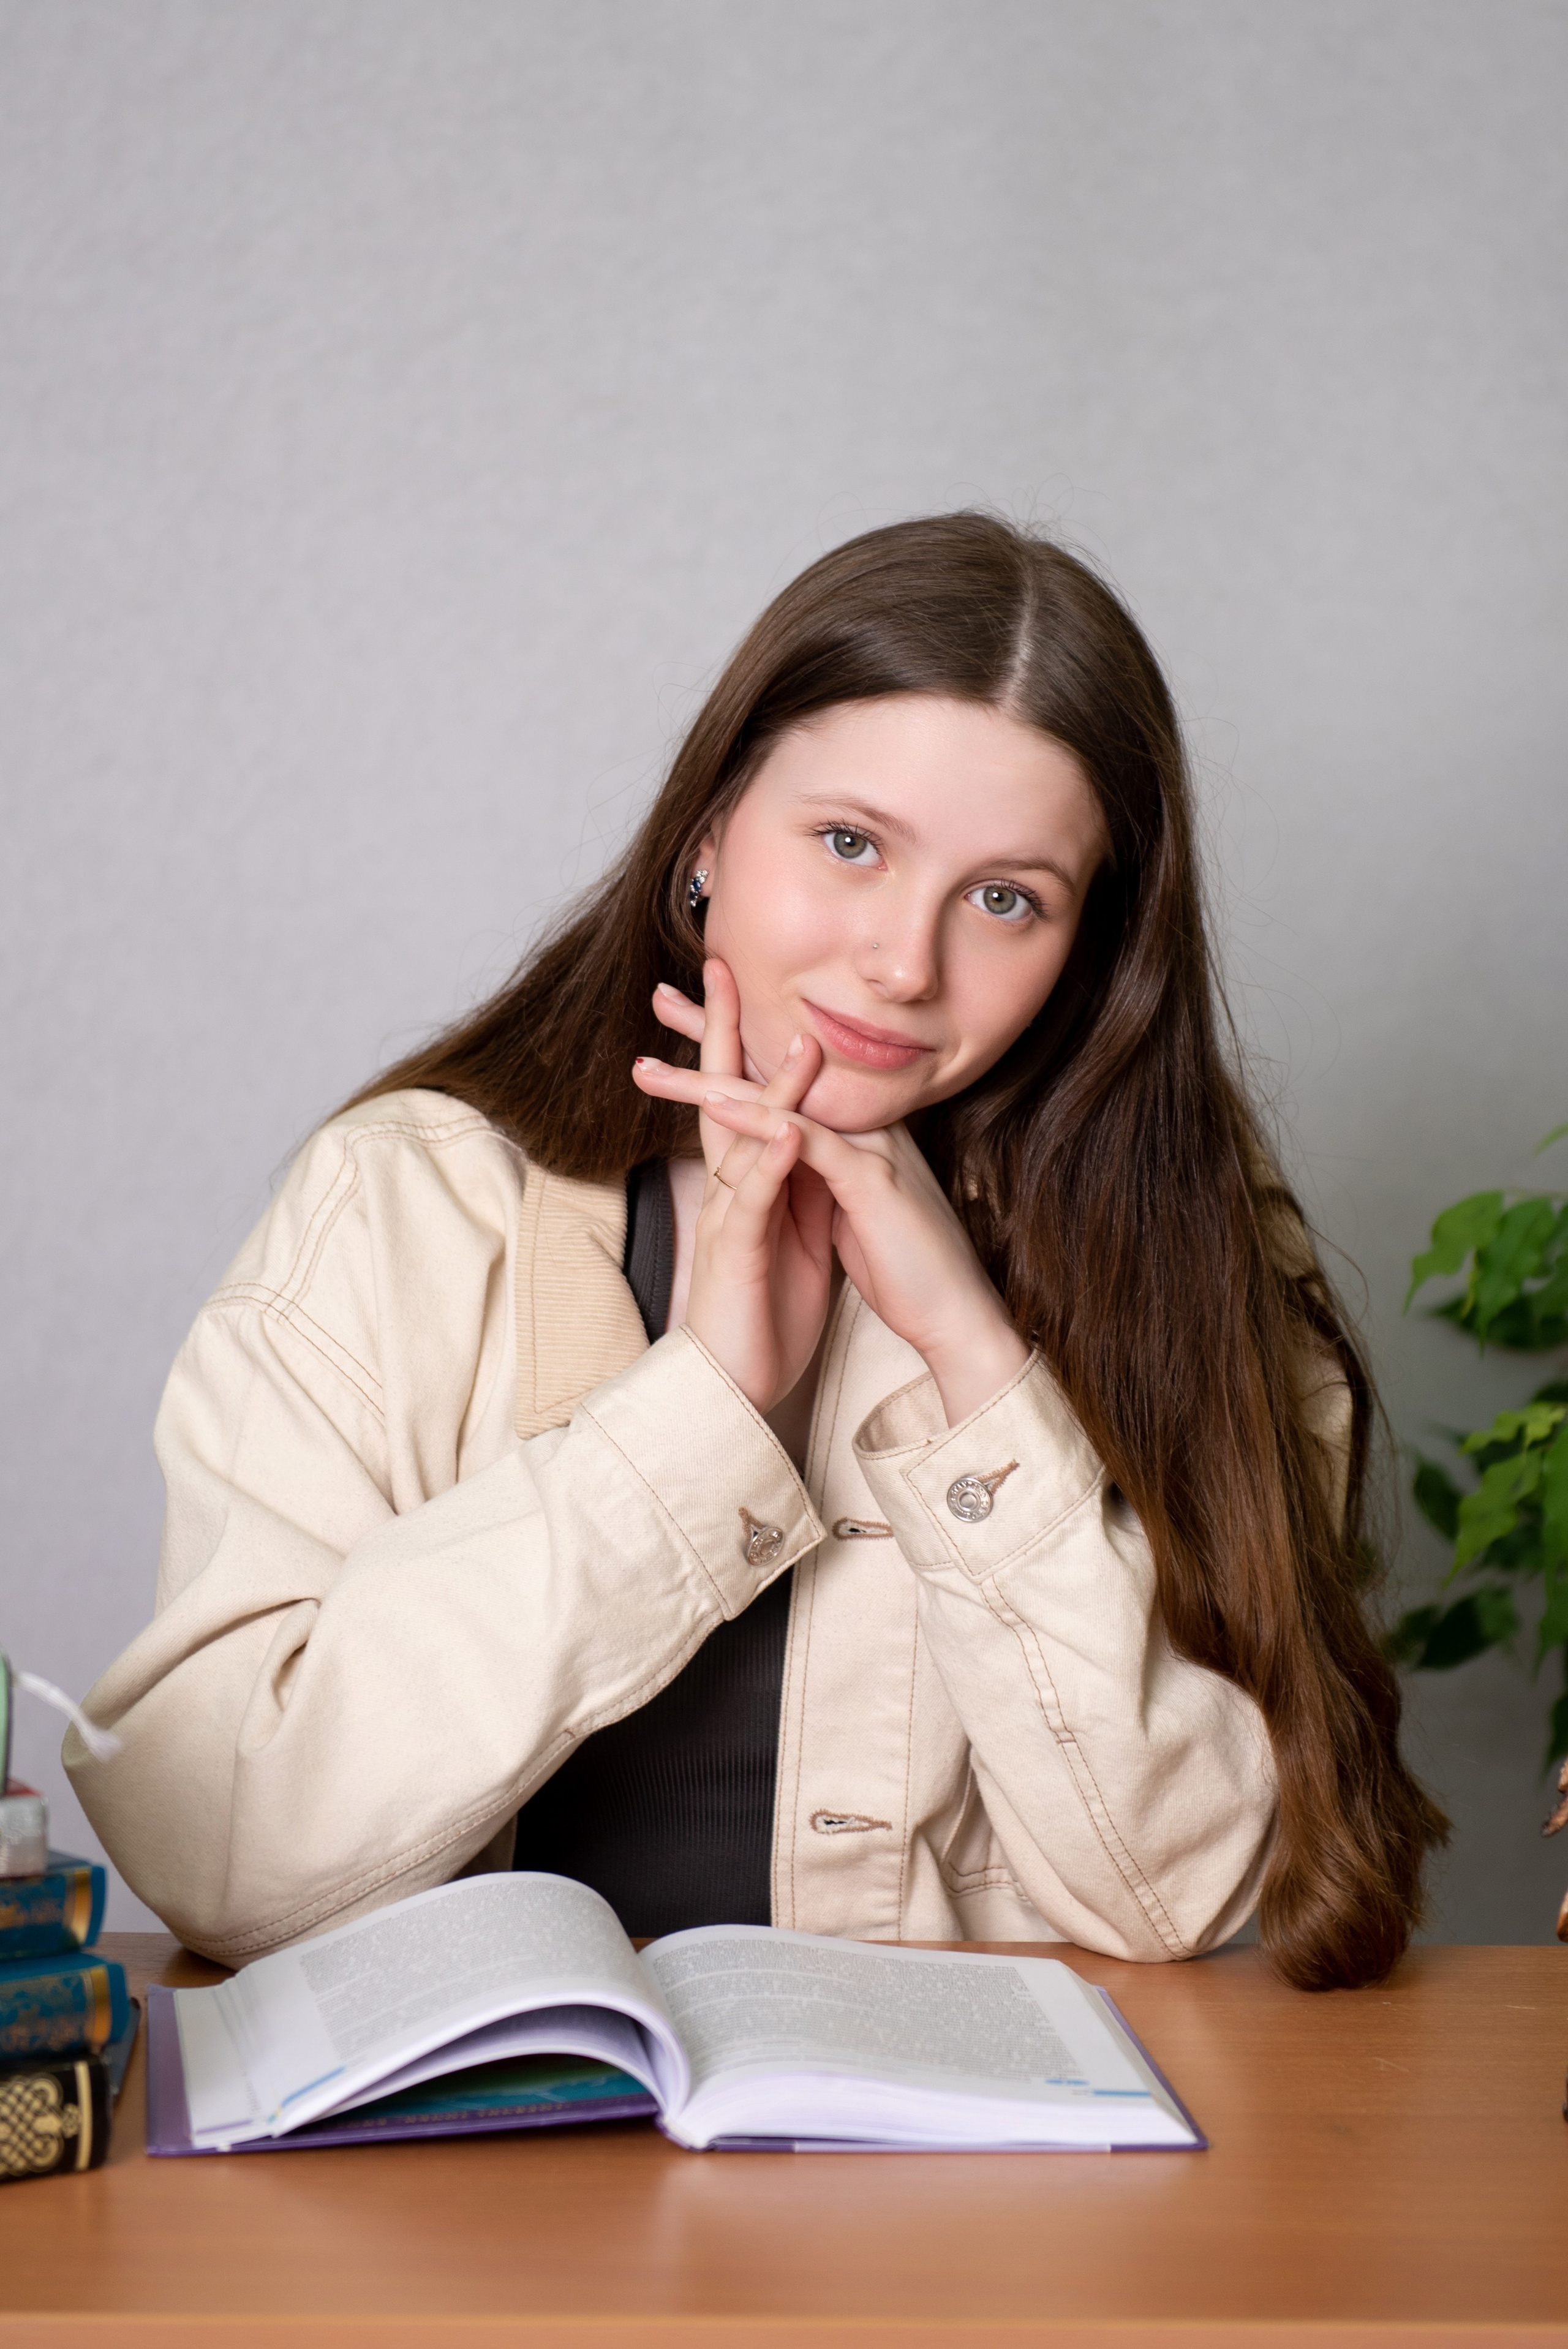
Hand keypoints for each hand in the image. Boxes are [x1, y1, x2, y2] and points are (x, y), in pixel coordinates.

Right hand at [633, 962, 834, 1413]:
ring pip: (745, 1140)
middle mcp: (730, 1188)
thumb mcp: (792, 1235)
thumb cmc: (762, 1313)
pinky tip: (787, 1133)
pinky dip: (770, 1165)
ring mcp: (729, 1219)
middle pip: (725, 1096)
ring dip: (767, 1089)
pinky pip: (752, 1202)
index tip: (739, 981)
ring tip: (794, 1039)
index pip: (744, 1095)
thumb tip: (817, 1139)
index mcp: (748, 1180)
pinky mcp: (737, 1256)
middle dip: (723, 1031)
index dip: (739, 1038)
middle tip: (721, 967)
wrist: (735, 1386)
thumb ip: (799, 1184)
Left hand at [635, 968, 1029, 1424]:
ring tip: (652, 1065)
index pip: (788, 1075)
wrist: (957, 1316)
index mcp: (857, 1131)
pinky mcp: (870, 1178)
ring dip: (712, 1076)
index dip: (741, 1044)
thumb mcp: (853, 1211)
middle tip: (663, 998)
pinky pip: (805, 1138)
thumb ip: (825, 1177)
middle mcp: (864, 1124)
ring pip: (782, 1095)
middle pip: (781, 1066)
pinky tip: (714, 1103)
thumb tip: (794, 1160)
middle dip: (720, 1029)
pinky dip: (758, 1118)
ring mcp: (870, 1146)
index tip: (691, 1019)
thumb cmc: (907, 1269)